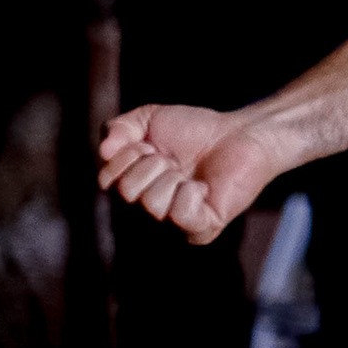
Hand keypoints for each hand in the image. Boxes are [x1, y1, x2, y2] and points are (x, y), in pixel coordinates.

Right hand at [99, 104, 284, 243]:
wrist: (242, 133)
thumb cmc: (197, 129)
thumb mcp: (148, 119)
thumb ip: (118, 127)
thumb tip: (105, 151)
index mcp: (133, 186)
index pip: (105, 180)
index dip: (127, 154)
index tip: (150, 144)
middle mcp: (148, 208)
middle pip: (127, 191)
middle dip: (152, 164)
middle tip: (174, 159)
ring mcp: (174, 223)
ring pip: (152, 203)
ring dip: (173, 177)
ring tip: (190, 173)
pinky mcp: (202, 229)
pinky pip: (181, 214)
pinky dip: (191, 193)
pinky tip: (204, 187)